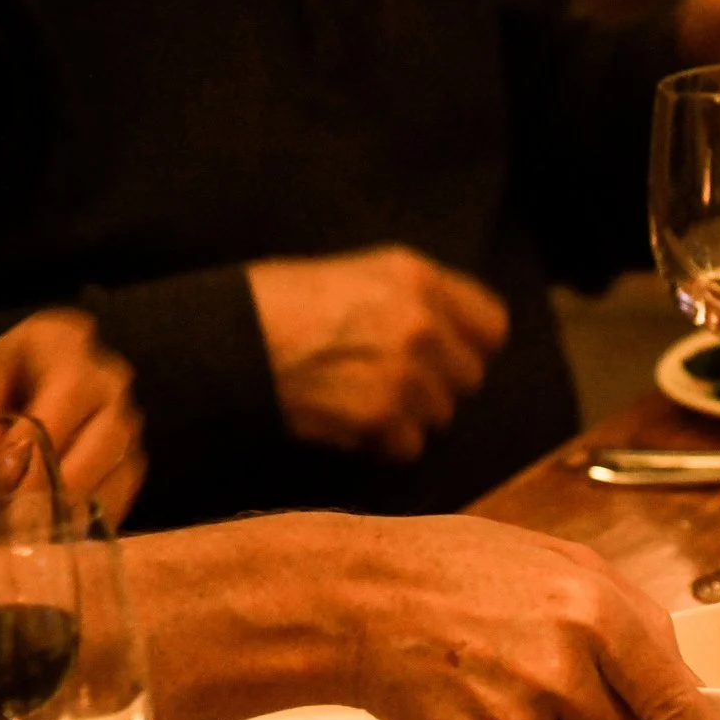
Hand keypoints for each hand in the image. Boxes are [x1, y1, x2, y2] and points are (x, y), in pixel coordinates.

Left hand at [0, 309, 145, 519]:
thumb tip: (6, 466)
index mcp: (57, 342)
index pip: (71, 384)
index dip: (44, 432)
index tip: (5, 477)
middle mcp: (104, 375)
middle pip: (110, 427)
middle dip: (64, 479)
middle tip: (21, 522)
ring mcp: (123, 419)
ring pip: (123, 464)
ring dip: (79, 504)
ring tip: (34, 537)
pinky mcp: (128, 462)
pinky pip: (124, 492)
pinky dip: (92, 518)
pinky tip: (56, 536)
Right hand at [246, 245, 508, 462]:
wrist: (228, 342)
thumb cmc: (280, 303)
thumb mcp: (357, 275)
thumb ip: (416, 299)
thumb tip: (456, 334)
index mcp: (417, 278)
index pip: (492, 326)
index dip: (469, 344)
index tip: (447, 353)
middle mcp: (420, 323)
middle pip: (469, 377)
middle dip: (435, 383)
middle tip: (386, 377)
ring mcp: (404, 373)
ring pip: (439, 415)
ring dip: (406, 414)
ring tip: (357, 393)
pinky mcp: (381, 417)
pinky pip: (408, 445)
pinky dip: (380, 441)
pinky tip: (345, 416)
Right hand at [339, 515, 719, 719]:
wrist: (362, 598)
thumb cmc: (458, 572)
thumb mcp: (564, 564)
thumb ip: (632, 620)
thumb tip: (682, 681)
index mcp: (598, 614)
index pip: (678, 704)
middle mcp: (565, 671)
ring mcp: (521, 718)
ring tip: (520, 692)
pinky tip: (491, 713)